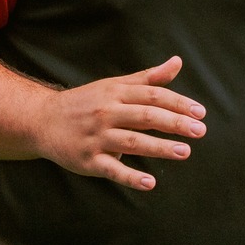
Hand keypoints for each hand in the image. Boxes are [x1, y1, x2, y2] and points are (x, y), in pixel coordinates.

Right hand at [34, 56, 205, 190]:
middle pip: (145, 116)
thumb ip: (148, 78)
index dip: (178, 103)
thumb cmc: (87, 102)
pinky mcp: (88, 160)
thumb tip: (177, 62)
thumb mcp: (115, 86)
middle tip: (200, 131)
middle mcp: (106, 112)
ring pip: (132, 142)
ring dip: (159, 147)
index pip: (152, 95)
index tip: (200, 113)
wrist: (43, 120)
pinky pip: (112, 169)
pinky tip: (150, 182)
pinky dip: (131, 177)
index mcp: (116, 93)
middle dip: (174, 123)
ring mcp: (97, 137)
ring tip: (184, 152)